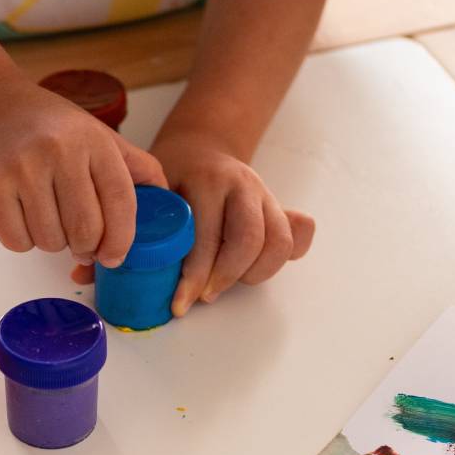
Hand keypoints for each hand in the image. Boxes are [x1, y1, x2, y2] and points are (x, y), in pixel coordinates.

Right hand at [0, 73, 165, 268]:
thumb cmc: (48, 127)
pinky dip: (22, 241)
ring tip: (46, 216)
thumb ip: (134, 167)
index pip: (121, 202)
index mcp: (93, 139)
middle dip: (85, 247)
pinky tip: (22, 215)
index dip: (122, 239)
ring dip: (51, 242)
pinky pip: (16, 241)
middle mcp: (59, 150)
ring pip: (50, 241)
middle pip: (86, 230)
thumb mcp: (97, 135)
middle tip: (78, 240)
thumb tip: (167, 202)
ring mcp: (21, 167)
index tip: (115, 257)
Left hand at [150, 132, 313, 316]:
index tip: (180, 304)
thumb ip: (159, 227)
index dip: (195, 278)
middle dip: (227, 277)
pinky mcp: (280, 207)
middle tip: (207, 294)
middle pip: (250, 241)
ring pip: (280, 243)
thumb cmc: (174, 178)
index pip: (208, 237)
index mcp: (207, 181)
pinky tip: (256, 266)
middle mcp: (243, 185)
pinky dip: (285, 257)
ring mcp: (266, 195)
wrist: (200, 149)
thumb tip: (153, 275)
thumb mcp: (157, 193)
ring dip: (256, 273)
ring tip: (228, 281)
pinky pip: (301, 233)